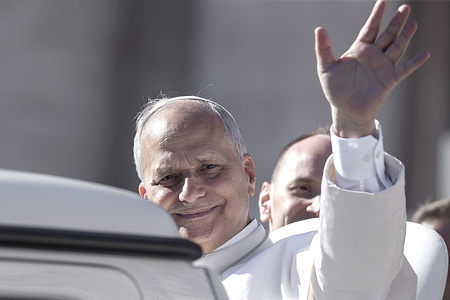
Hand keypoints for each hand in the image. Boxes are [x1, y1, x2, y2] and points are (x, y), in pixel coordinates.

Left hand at [315, 0, 429, 137]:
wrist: (345, 110)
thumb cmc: (335, 89)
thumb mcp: (326, 68)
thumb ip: (324, 49)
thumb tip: (319, 28)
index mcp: (359, 50)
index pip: (370, 28)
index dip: (376, 16)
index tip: (382, 2)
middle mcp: (374, 55)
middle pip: (388, 35)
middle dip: (396, 22)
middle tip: (405, 7)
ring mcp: (383, 67)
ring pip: (397, 48)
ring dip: (405, 37)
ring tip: (413, 24)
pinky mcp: (389, 80)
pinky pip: (404, 69)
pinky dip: (414, 62)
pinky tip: (424, 54)